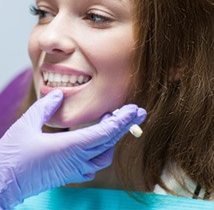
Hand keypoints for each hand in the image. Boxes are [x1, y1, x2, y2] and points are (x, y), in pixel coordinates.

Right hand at [0, 90, 145, 207]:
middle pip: (109, 142)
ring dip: (112, 138)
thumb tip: (59, 94)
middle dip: (125, 125)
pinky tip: (97, 141)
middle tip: (137, 112)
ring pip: (105, 155)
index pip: (104, 133)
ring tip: (112, 122)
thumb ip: (46, 107)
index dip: (121, 121)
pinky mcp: (69, 175)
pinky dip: (102, 150)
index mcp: (70, 147)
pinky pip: (94, 164)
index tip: (133, 110)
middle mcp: (76, 160)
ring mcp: (74, 170)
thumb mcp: (27, 124)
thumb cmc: (13, 156)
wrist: (3, 184)